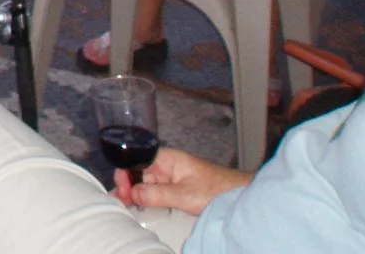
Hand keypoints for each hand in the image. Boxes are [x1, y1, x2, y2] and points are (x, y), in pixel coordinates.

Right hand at [111, 147, 251, 216]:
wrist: (241, 196)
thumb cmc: (219, 189)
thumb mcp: (185, 195)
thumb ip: (157, 194)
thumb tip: (132, 194)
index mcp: (166, 158)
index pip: (135, 161)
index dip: (125, 175)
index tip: (122, 192)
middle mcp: (166, 164)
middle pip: (138, 173)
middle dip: (128, 187)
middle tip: (124, 203)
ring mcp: (171, 176)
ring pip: (146, 183)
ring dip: (138, 194)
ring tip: (131, 206)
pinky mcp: (176, 187)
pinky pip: (156, 191)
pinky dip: (148, 198)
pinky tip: (145, 206)